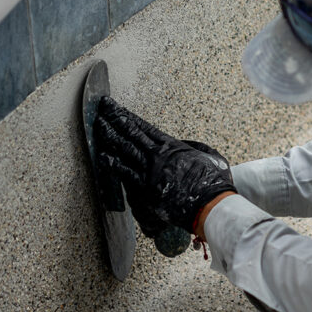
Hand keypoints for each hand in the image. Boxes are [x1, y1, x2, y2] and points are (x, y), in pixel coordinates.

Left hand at [94, 97, 235, 231]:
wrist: (209, 203)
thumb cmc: (213, 183)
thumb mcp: (211, 157)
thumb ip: (195, 148)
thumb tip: (185, 145)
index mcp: (172, 146)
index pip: (144, 127)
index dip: (128, 116)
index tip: (116, 108)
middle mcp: (158, 155)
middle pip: (131, 133)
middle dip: (114, 118)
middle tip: (102, 107)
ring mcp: (150, 171)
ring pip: (124, 149)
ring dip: (109, 136)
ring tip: (98, 125)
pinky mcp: (145, 187)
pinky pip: (124, 172)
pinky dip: (112, 163)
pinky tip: (102, 155)